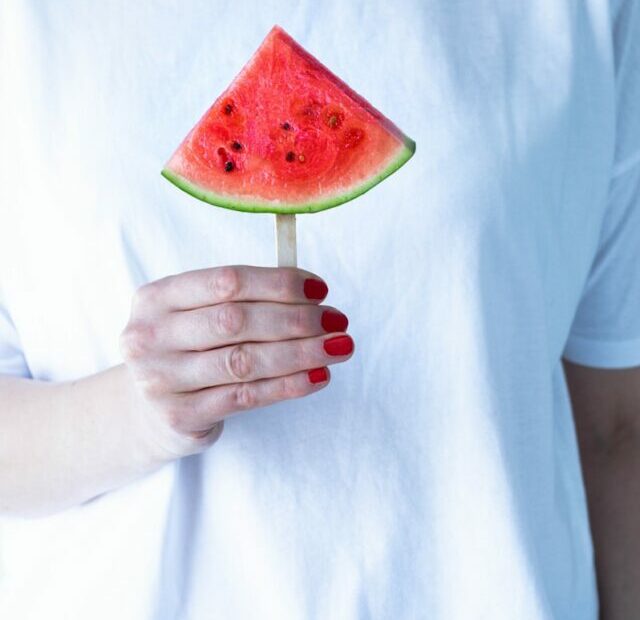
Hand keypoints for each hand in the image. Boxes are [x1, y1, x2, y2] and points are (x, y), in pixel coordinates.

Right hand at [120, 265, 352, 458]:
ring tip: (339, 347)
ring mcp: (161, 379)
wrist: (144, 411)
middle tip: (337, 320)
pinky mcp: (180, 415)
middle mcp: (150, 336)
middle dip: (296, 319)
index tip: (320, 289)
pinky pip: (246, 396)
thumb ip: (242, 300)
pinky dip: (289, 385)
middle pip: (237, 320)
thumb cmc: (185, 350)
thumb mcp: (196, 315)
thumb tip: (312, 294)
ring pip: (245, 360)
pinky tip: (318, 377)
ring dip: (301, 353)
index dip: (278, 283)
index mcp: (156, 297)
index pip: (227, 281)